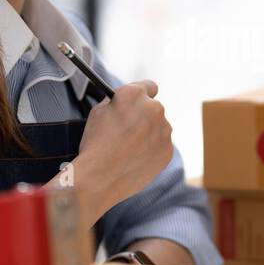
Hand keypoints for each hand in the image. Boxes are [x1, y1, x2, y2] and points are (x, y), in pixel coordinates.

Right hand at [49, 80, 173, 223]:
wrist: (99, 178)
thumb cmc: (95, 144)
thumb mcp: (98, 112)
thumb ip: (117, 102)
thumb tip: (125, 102)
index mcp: (134, 94)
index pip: (149, 86)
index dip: (141, 95)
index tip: (139, 104)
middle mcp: (154, 108)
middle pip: (153, 109)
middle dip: (144, 117)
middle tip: (128, 132)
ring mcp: (164, 130)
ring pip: (159, 128)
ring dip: (149, 134)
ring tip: (129, 150)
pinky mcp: (168, 150)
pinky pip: (161, 146)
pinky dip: (152, 151)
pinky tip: (136, 160)